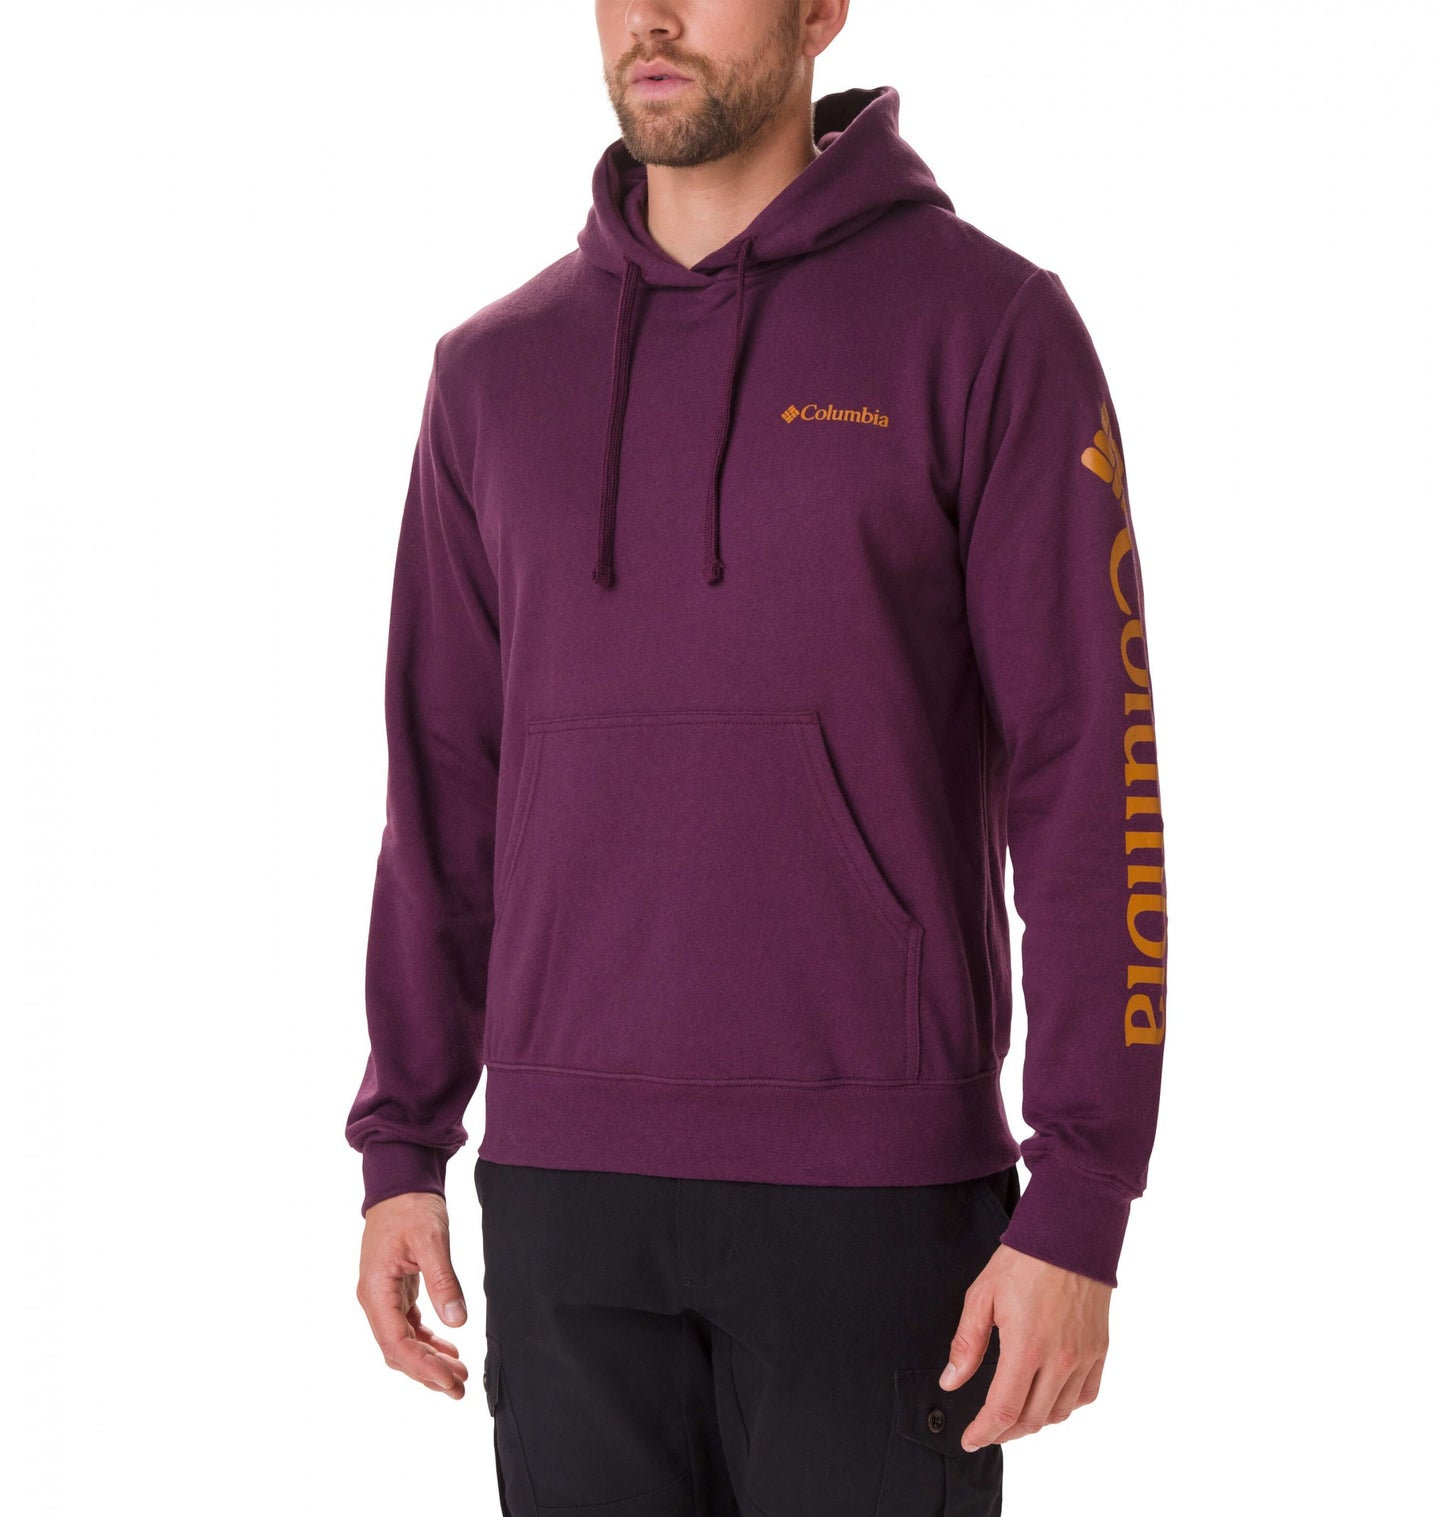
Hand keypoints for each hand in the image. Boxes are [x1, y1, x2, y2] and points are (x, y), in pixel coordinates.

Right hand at [356, 1191, 470, 1398]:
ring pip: (402, 1341)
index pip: (395, 1342)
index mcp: (375, 1290)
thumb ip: (442, 1281)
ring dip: (428, 1360)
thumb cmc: (411, 1206)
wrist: (400, 1181)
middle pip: (397, 1350)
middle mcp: (374, 1298)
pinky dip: (426, 1341)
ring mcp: (383, 1295)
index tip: (449, 1381)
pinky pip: (408, 1325)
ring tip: (459, 1374)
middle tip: (459, 1387)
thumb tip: (457, 1322)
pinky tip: (448, 1347)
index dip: (422, 1367)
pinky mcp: (395, 1289)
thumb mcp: (431, 1240)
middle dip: (427, 1372)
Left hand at [941, 1243, 1109, 1451]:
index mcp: (1027, 1346)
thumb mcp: (982, 1295)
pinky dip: (1066, 1406)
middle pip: (1032, 1419)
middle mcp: (1060, 1359)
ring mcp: (1084, 1356)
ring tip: (1014, 1416)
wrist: (1070, 1234)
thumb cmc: (1023, 1260)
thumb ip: (967, 1343)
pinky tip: (1049, 1399)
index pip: (1004, 1409)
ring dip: (1034, 1421)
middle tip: (987, 1429)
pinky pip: (1086, 1395)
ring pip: (1059, 1412)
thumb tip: (951, 1381)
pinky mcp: (1100, 1349)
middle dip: (1005, 1431)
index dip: (985, 1431)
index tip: (970, 1439)